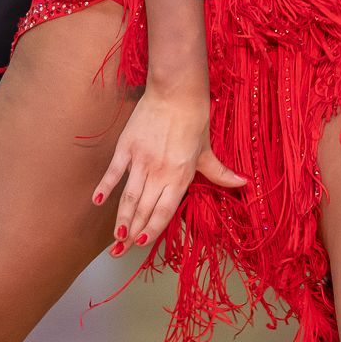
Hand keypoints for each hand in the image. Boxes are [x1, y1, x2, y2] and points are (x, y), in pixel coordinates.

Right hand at [93, 78, 244, 252]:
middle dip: (132, 233)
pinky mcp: (127, 146)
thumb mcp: (207, 149)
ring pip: (129, 197)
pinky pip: (114, 171)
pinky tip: (97, 201)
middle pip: (144, 209)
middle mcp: (160, 173)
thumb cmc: (194, 119)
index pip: (164, 211)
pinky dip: (105, 186)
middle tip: (120, 251)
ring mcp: (141, 161)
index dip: (153, 230)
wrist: (176, 91)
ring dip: (121, 218)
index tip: (142, 244)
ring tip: (114, 237)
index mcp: (180, 176)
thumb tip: (243, 184)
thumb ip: (220, 173)